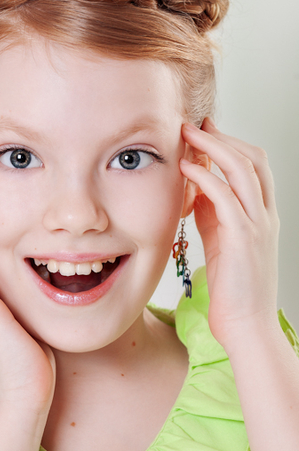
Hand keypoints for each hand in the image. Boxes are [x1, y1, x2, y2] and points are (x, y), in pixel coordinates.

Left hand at [180, 119, 279, 350]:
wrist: (246, 325)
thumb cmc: (232, 286)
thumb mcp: (221, 238)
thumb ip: (212, 212)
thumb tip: (194, 188)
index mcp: (262, 213)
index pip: (254, 164)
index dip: (229, 142)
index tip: (202, 129)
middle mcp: (265, 214)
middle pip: (253, 158)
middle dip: (222, 136)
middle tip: (192, 125)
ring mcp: (258, 225)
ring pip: (244, 169)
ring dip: (213, 146)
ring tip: (187, 135)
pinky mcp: (243, 239)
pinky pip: (225, 197)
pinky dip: (205, 177)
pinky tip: (186, 169)